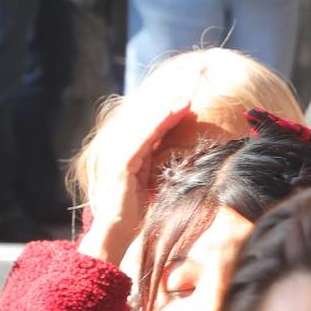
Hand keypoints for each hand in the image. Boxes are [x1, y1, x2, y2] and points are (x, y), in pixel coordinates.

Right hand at [78, 99, 196, 265]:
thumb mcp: (152, 179)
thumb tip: (181, 151)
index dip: (169, 104)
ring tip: (190, 88)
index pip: (150, 120)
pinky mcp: (119, 164)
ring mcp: (115, 153)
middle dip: (170, 96)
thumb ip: (158, 161)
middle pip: (147, 114)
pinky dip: (160, 121)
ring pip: (146, 120)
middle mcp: (117, 146)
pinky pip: (143, 137)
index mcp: (125, 148)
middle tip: (194, 78)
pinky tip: (176, 109)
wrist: (117, 233)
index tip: (191, 88)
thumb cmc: (137, 210)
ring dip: (168, 103)